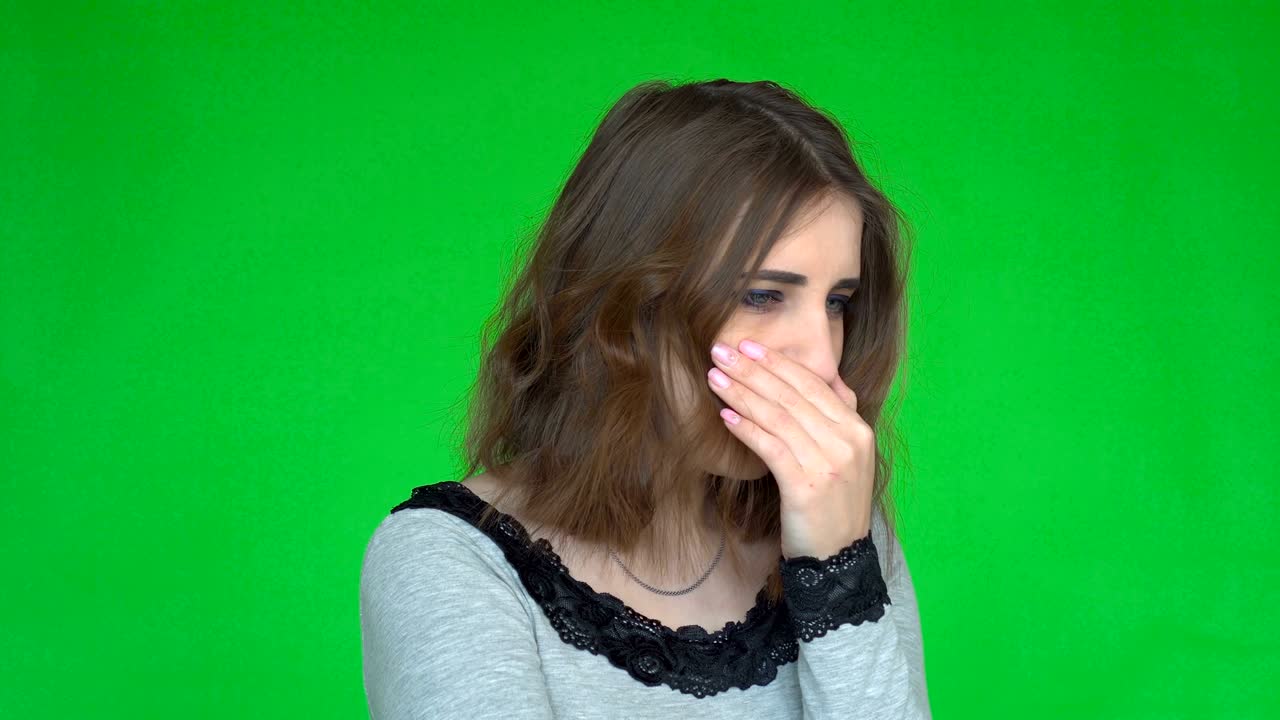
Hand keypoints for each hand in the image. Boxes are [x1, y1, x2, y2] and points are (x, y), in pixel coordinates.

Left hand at [707, 338, 874, 560]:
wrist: (839, 558)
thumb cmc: (832, 504)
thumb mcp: (848, 457)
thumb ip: (840, 415)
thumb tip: (829, 377)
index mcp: (857, 429)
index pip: (813, 385)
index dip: (778, 363)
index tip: (748, 346)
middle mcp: (847, 442)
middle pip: (792, 395)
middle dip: (753, 370)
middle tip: (721, 351)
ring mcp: (828, 464)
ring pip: (778, 417)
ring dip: (742, 394)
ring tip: (715, 377)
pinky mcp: (806, 486)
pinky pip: (771, 447)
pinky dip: (747, 429)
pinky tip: (725, 416)